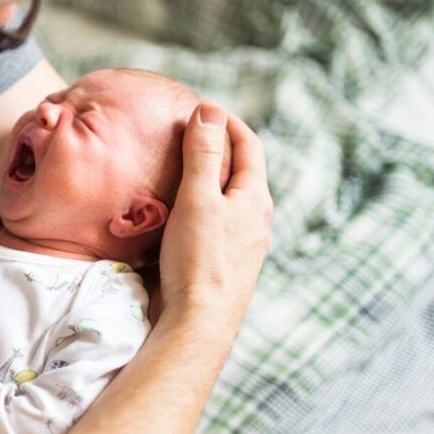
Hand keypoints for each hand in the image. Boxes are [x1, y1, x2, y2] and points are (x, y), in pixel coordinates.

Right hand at [158, 102, 272, 338]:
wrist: (197, 324)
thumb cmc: (199, 260)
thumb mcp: (198, 199)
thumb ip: (203, 155)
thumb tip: (209, 111)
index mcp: (255, 200)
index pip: (250, 146)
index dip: (228, 123)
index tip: (203, 110)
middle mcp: (255, 221)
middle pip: (241, 173)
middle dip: (217, 149)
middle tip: (187, 135)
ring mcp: (242, 246)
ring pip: (228, 201)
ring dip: (208, 180)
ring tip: (179, 171)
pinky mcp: (223, 265)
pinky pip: (216, 224)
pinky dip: (200, 207)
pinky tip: (178, 215)